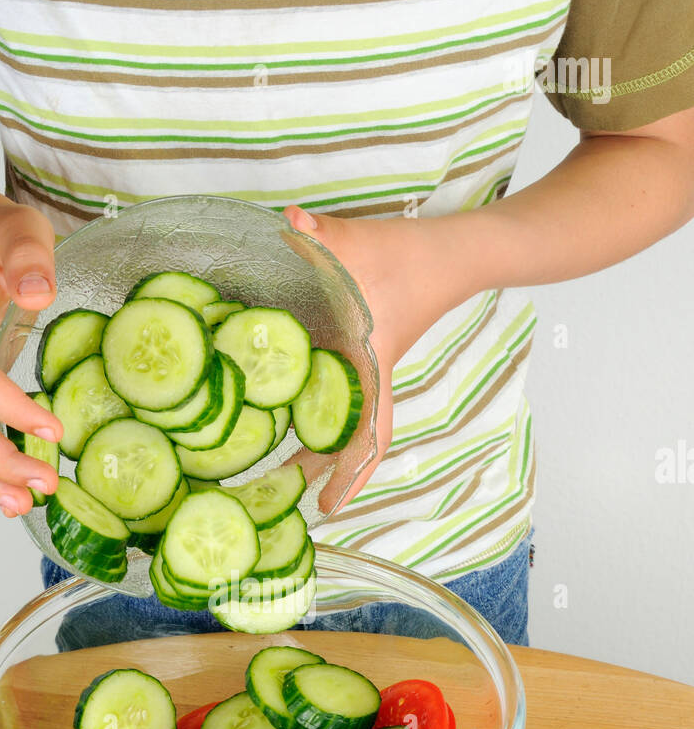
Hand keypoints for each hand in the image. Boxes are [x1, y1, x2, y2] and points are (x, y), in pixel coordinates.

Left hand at [284, 205, 472, 509]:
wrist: (449, 252)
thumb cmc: (407, 254)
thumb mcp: (358, 241)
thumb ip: (321, 232)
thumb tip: (289, 220)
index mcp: (370, 364)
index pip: (367, 434)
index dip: (350, 474)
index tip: (329, 508)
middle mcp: (368, 376)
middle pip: (347, 441)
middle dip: (319, 472)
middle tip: (280, 496)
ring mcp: (365, 369)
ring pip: (341, 423)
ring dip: (315, 448)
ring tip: (277, 471)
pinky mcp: (359, 355)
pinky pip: (338, 399)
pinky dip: (316, 416)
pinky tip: (286, 417)